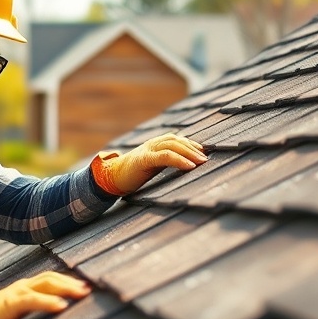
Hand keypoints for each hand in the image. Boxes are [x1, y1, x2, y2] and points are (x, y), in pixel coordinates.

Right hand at [0, 271, 89, 318]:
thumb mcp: (11, 314)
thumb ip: (27, 310)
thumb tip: (46, 313)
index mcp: (22, 289)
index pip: (49, 279)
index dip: (67, 281)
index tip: (84, 287)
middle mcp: (21, 286)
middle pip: (51, 277)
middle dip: (71, 282)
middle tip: (89, 288)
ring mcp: (15, 293)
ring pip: (45, 284)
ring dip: (66, 288)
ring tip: (82, 293)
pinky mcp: (9, 304)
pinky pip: (32, 300)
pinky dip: (48, 302)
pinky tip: (61, 306)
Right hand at [91, 133, 206, 195]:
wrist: (111, 179)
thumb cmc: (132, 175)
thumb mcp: (152, 166)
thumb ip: (165, 162)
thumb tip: (185, 166)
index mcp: (154, 145)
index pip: (175, 139)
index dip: (190, 144)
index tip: (203, 152)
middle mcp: (152, 144)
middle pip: (176, 141)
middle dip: (193, 149)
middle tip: (206, 159)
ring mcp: (147, 150)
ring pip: (172, 146)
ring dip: (189, 153)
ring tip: (201, 162)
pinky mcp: (143, 159)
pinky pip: (165, 156)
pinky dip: (179, 160)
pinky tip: (189, 166)